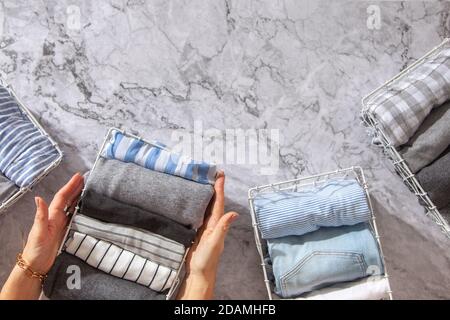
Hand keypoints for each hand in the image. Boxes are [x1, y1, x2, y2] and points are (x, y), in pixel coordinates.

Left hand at [22, 173, 83, 273]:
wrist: (36, 265)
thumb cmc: (36, 249)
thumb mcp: (38, 232)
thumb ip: (40, 215)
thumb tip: (38, 198)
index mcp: (51, 215)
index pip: (62, 197)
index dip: (70, 186)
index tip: (79, 176)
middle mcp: (56, 217)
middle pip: (67, 199)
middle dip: (75, 188)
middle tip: (85, 178)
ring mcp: (61, 224)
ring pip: (71, 206)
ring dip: (77, 196)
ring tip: (86, 188)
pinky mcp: (65, 231)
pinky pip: (73, 216)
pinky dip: (78, 208)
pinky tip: (83, 206)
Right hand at [178, 171, 238, 298]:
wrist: (198, 274)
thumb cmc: (206, 260)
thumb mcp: (214, 243)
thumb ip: (222, 229)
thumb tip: (234, 213)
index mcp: (216, 224)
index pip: (218, 203)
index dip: (219, 188)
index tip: (220, 174)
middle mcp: (212, 224)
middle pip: (214, 202)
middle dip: (214, 187)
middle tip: (213, 172)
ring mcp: (205, 228)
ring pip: (207, 207)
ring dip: (207, 194)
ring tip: (204, 181)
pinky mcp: (197, 232)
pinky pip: (199, 214)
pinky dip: (199, 204)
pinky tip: (194, 200)